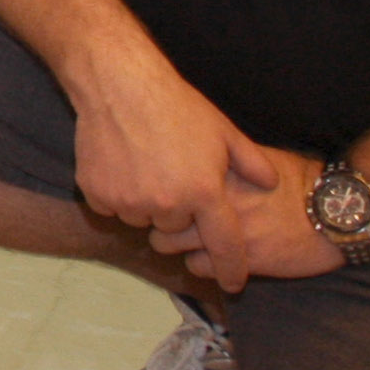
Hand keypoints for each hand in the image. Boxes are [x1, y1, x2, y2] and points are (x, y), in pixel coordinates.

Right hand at [74, 55, 278, 286]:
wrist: (118, 84)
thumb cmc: (176, 105)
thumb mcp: (224, 130)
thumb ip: (252, 162)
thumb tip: (271, 184)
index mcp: (204, 192)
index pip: (223, 244)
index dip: (231, 268)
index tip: (233, 284)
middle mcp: (168, 205)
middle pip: (176, 226)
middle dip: (177, 207)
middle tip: (171, 172)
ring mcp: (130, 201)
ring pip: (142, 218)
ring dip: (145, 202)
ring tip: (143, 163)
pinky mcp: (98, 193)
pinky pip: (111, 206)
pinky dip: (115, 192)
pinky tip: (119, 162)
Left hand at [149, 142, 340, 290]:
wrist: (339, 213)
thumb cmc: (302, 182)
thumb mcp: (261, 159)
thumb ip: (226, 160)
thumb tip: (194, 157)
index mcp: (217, 171)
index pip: (166, 181)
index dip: (162, 189)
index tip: (163, 192)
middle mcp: (214, 200)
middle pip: (160, 211)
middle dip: (160, 217)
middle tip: (169, 221)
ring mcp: (224, 230)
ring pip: (169, 243)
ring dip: (175, 244)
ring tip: (186, 242)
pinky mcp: (240, 259)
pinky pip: (197, 267)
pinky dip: (200, 265)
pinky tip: (210, 259)